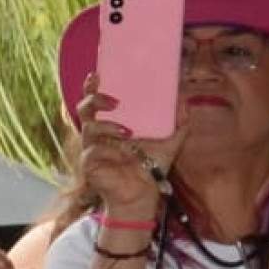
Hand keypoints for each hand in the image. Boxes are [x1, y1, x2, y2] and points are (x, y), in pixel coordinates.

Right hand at [68, 74, 175, 223]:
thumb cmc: (151, 168)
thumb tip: (184, 101)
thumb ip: (178, 122)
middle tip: (114, 101)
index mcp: (112, 124)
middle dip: (94, 99)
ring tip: (127, 131)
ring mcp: (91, 149)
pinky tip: (121, 150)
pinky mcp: (89, 164)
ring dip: (106, 126)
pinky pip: (91, 151)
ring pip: (88, 129)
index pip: (97, 102)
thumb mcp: (171, 142)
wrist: (144, 194)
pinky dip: (106, 149)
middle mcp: (98, 134)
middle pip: (83, 109)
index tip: (98, 74)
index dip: (92, 87)